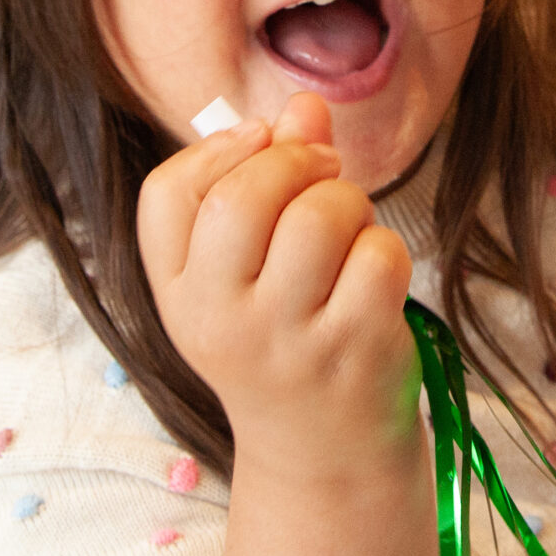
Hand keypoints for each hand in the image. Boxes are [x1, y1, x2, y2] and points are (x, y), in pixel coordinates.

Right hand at [137, 92, 419, 480]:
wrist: (322, 451)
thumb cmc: (284, 337)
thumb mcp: (251, 271)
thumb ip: (271, 176)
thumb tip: (305, 104)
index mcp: (178, 293)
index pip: (168, 192)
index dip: (221, 147)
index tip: (260, 141)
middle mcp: (218, 320)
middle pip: (242, 196)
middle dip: (296, 160)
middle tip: (324, 171)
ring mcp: (285, 340)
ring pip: (320, 216)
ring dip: (348, 201)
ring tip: (350, 230)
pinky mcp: (351, 349)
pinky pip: (378, 255)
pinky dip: (387, 249)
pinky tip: (374, 277)